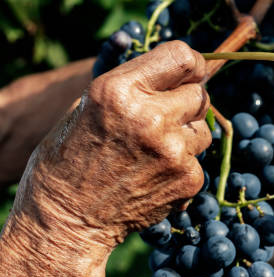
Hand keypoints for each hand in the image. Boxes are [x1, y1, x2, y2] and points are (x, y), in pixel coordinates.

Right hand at [14, 41, 210, 256]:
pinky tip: (152, 177)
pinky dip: (181, 168)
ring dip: (185, 136)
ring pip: (203, 130)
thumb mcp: (87, 106)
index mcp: (119, 90)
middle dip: (186, 103)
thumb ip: (132, 85)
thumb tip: (174, 73)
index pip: (183, 56)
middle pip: (200, 93)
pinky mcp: (187, 179)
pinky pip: (198, 161)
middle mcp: (150, 116)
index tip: (188, 74)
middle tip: (163, 119)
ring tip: (152, 152)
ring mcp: (172, 150)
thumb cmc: (68, 159)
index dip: (190, 65)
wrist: (66, 220)